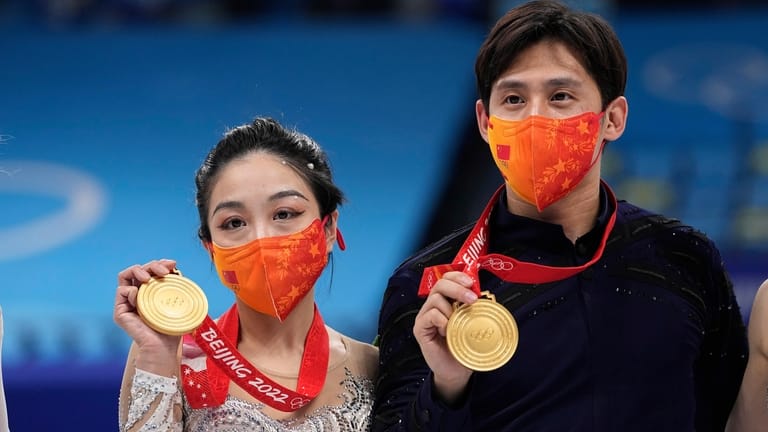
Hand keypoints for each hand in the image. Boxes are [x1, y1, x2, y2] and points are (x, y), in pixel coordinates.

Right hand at [113, 259, 180, 373]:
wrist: (163, 347)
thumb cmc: (171, 327)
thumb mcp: (176, 301)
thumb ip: (173, 285)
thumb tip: (176, 269)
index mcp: (151, 292)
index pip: (151, 270)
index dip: (160, 263)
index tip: (173, 264)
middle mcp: (138, 295)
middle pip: (139, 269)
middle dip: (152, 265)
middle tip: (165, 270)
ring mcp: (128, 302)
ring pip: (125, 275)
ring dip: (138, 270)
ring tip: (149, 278)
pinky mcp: (120, 311)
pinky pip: (121, 291)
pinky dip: (131, 291)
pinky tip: (140, 298)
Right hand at [413, 271, 477, 404]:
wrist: (456, 371)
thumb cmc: (464, 346)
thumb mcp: (473, 324)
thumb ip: (475, 309)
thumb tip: (488, 297)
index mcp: (446, 300)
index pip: (447, 279)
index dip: (458, 276)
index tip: (471, 282)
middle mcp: (433, 305)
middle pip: (440, 284)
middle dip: (457, 288)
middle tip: (472, 299)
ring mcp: (425, 316)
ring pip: (435, 298)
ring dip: (450, 308)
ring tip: (457, 323)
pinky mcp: (420, 328)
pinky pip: (430, 315)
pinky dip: (442, 320)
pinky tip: (447, 331)